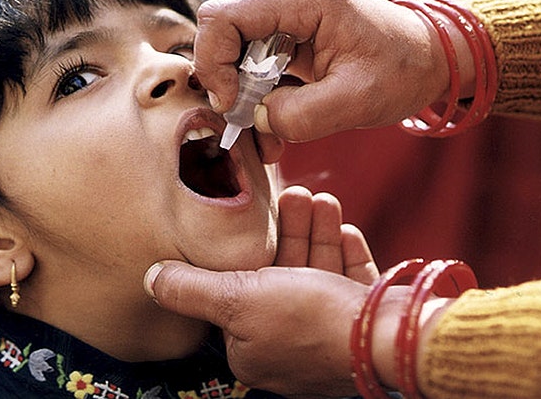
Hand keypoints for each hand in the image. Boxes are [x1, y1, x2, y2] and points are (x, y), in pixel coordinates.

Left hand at [143, 188, 377, 396]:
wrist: (389, 338)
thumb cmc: (310, 320)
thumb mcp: (236, 300)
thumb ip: (191, 288)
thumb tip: (150, 278)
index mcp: (253, 346)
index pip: (240, 290)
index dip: (247, 248)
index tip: (255, 213)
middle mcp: (290, 344)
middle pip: (282, 276)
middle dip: (289, 230)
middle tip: (294, 193)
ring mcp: (329, 335)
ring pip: (317, 275)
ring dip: (317, 233)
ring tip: (320, 199)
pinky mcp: (363, 323)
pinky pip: (349, 284)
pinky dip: (345, 254)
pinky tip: (345, 227)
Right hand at [193, 0, 451, 141]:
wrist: (429, 56)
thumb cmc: (402, 70)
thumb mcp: (357, 102)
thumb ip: (300, 116)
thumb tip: (255, 119)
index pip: (222, 18)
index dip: (214, 64)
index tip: (232, 105)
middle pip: (222, 36)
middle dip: (228, 86)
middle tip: (249, 127)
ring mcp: (281, 7)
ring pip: (233, 53)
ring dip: (243, 97)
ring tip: (266, 136)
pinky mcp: (283, 28)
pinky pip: (251, 61)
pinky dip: (256, 94)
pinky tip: (273, 123)